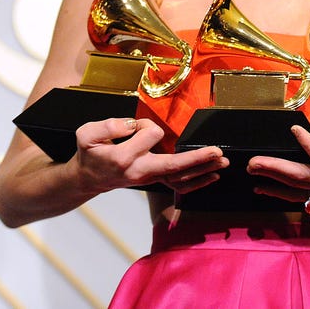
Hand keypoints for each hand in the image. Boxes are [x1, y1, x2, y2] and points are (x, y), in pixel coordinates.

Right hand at [72, 117, 228, 193]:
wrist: (88, 178)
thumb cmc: (90, 153)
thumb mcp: (87, 134)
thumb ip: (108, 126)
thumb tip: (131, 124)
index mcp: (124, 158)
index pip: (149, 134)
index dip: (145, 124)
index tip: (134, 126)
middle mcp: (140, 171)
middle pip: (174, 166)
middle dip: (197, 159)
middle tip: (217, 152)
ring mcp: (149, 179)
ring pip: (180, 178)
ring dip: (203, 169)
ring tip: (222, 162)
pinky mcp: (154, 180)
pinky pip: (179, 185)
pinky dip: (198, 182)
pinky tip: (212, 176)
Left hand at [246, 124, 309, 206]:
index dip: (307, 145)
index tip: (294, 129)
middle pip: (302, 177)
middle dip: (275, 170)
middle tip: (253, 162)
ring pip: (298, 188)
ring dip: (272, 181)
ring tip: (252, 172)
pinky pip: (300, 196)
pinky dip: (280, 193)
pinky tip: (263, 189)